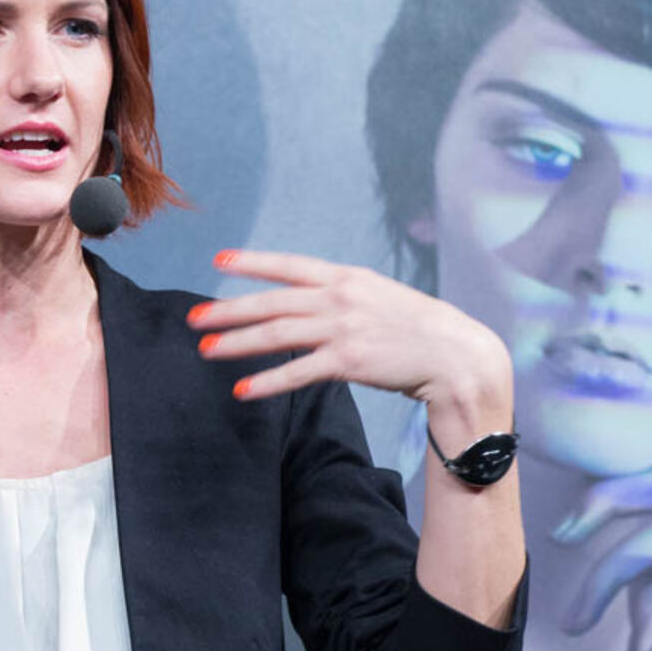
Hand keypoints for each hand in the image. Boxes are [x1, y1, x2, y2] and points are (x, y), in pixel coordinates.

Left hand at [188, 249, 510, 415]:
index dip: (252, 263)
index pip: (289, 266)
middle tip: (195, 318)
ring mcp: (343, 329)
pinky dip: (267, 382)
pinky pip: (297, 373)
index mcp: (348, 277)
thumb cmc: (417, 330)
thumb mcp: (378, 298)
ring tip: (206, 349)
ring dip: (237, 343)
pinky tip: (242, 390)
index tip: (219, 260)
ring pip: (277, 335)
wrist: (456, 356)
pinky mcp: (349, 362)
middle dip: (229, 309)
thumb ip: (342, 297)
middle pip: (272, 303)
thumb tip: (306, 301)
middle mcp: (341, 298)